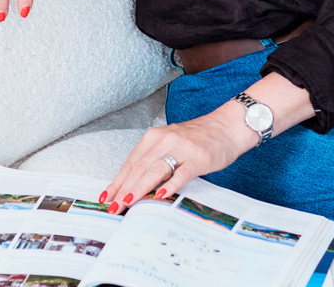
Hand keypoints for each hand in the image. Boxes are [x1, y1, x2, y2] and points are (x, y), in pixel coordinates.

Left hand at [100, 102, 256, 211]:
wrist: (227, 126)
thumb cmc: (198, 137)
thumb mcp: (170, 143)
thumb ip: (154, 159)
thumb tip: (132, 185)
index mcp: (155, 137)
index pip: (131, 162)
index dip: (117, 181)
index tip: (106, 197)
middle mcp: (165, 139)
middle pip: (139, 167)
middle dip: (123, 189)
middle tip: (112, 207)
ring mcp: (182, 148)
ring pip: (156, 170)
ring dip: (140, 188)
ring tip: (128, 202)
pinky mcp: (198, 158)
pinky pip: (182, 173)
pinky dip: (171, 184)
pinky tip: (161, 195)